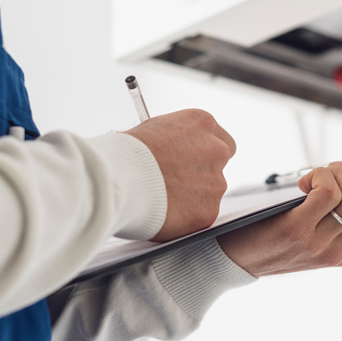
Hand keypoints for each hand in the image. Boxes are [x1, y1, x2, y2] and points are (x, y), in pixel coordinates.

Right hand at [127, 109, 235, 241]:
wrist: (120, 178)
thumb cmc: (127, 152)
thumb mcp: (155, 129)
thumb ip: (176, 140)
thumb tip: (175, 149)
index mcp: (203, 123)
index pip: (221, 139)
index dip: (204, 153)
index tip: (192, 161)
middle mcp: (216, 150)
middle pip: (219, 165)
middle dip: (203, 174)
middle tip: (178, 182)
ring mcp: (215, 182)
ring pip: (209, 192)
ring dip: (192, 196)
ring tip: (162, 197)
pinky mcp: (208, 211)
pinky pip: (200, 215)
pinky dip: (185, 217)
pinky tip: (164, 211)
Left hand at [217, 150, 341, 276]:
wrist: (231, 259)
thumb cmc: (270, 234)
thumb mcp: (311, 229)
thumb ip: (335, 211)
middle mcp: (340, 251)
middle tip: (334, 166)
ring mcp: (321, 244)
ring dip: (340, 172)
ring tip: (316, 174)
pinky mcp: (297, 231)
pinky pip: (328, 193)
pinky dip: (320, 176)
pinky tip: (303, 183)